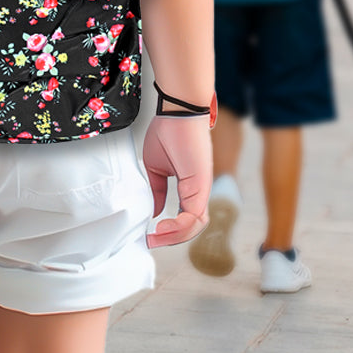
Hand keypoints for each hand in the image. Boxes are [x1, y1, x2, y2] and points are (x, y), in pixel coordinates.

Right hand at [142, 115, 211, 248]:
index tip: (150, 235)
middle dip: (172, 239)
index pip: (186, 218)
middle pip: (192, 227)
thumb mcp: (156, 167)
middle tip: (152, 241)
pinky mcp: (201, 185)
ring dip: (176, 236)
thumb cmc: (168, 131)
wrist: (178, 111)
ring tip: (156, 236)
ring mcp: (202, 189)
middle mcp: (199, 191)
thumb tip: (156, 211)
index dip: (170, 230)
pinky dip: (180, 226)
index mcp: (190, 187)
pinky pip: (195, 215)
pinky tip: (162, 225)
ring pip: (196, 225)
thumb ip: (157, 191)